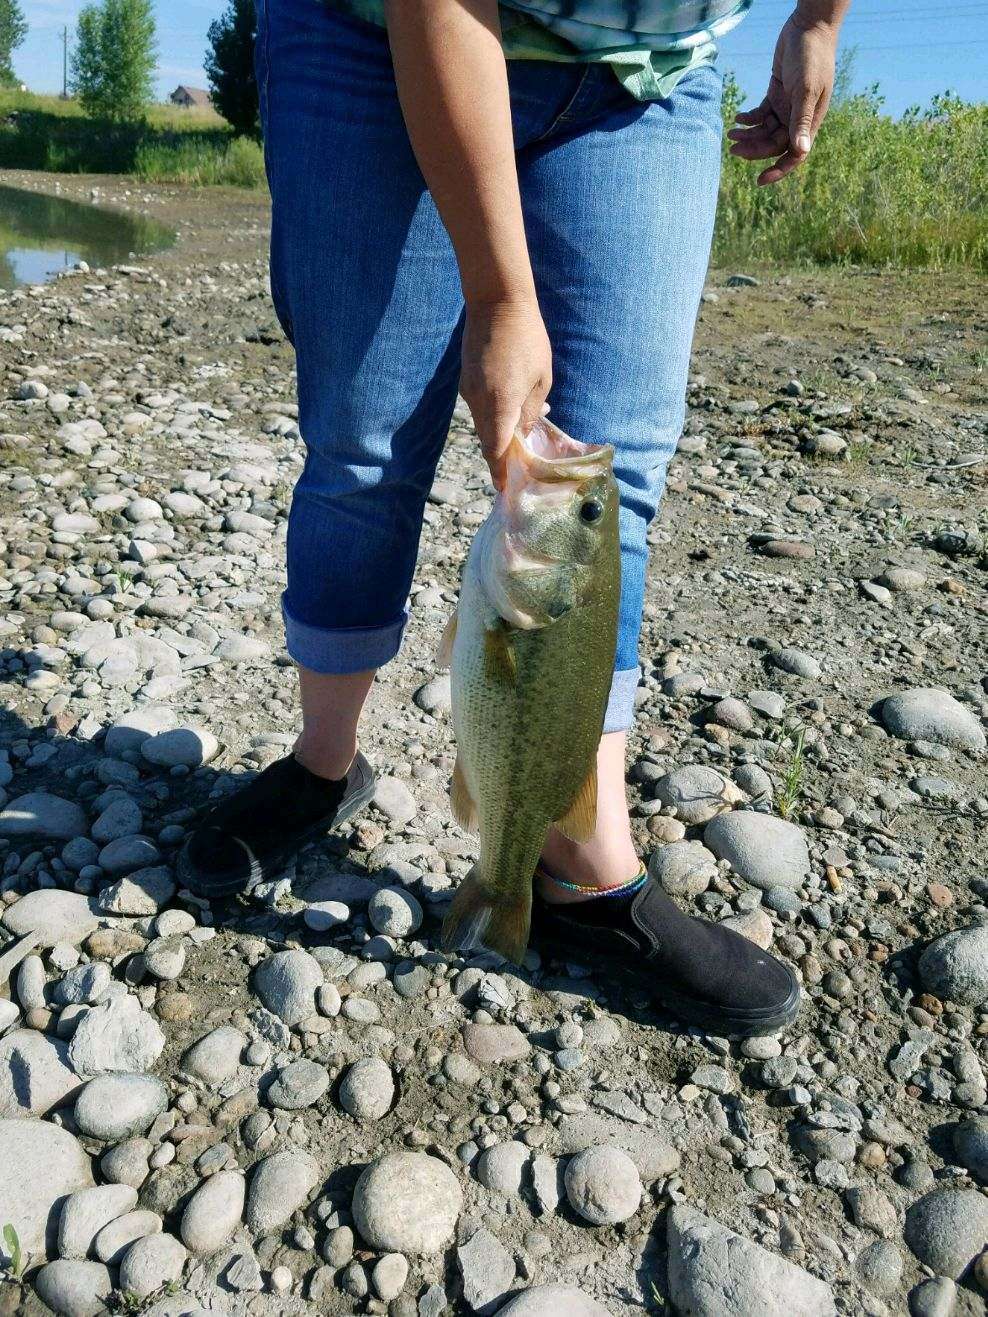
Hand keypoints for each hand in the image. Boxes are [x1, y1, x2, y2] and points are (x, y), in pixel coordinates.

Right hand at [460, 297, 551, 488]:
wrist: (496, 303)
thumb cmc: (527, 339)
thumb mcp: (541, 378)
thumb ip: (529, 410)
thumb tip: (523, 433)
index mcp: (500, 404)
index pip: (496, 449)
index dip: (500, 472)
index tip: (504, 488)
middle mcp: (478, 402)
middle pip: (487, 442)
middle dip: (500, 459)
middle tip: (516, 473)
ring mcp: (468, 392)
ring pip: (482, 426)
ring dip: (498, 437)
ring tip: (518, 441)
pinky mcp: (466, 382)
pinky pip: (479, 410)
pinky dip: (492, 419)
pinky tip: (510, 413)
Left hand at [727, 11, 839, 184]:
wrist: (809, 27)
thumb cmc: (812, 57)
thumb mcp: (805, 89)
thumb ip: (801, 120)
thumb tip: (801, 151)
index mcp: (810, 121)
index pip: (794, 154)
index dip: (778, 169)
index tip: (759, 181)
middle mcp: (798, 118)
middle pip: (773, 144)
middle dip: (753, 149)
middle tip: (732, 147)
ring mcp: (787, 107)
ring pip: (765, 131)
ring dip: (748, 134)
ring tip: (730, 133)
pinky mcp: (777, 95)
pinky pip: (761, 115)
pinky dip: (750, 119)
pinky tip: (738, 118)